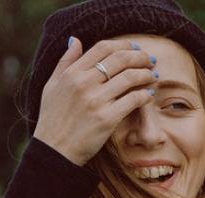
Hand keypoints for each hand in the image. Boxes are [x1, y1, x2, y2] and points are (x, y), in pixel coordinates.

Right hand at [32, 37, 157, 165]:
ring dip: (146, 74)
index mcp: (72, 73)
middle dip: (140, 57)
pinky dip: (145, 95)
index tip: (135, 48)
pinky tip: (149, 94)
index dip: (124, 45)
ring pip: (130, 77)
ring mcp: (96, 101)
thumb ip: (65, 62)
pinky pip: (133, 100)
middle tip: (150, 60)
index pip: (103, 48)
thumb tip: (75, 39)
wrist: (54, 150)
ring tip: (153, 75)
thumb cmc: (52, 119)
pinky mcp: (107, 119)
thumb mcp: (52, 85)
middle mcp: (84, 83)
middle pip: (120, 59)